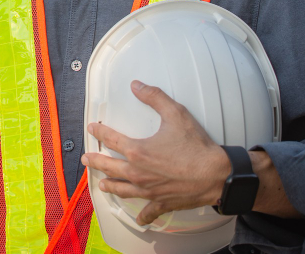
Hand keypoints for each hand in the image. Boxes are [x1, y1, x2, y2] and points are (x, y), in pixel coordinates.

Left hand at [81, 80, 229, 225]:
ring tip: (103, 185)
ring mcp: (148, 190)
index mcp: (138, 151)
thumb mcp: (176, 114)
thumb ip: (154, 97)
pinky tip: (138, 219)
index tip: (93, 128)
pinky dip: (142, 215)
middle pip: (110, 167)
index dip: (99, 132)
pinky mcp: (162, 202)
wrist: (217, 175)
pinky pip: (148, 211)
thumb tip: (137, 85)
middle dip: (95, 162)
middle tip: (86, 159)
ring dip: (111, 186)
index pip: (111, 139)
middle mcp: (138, 173)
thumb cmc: (197, 147)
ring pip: (122, 190)